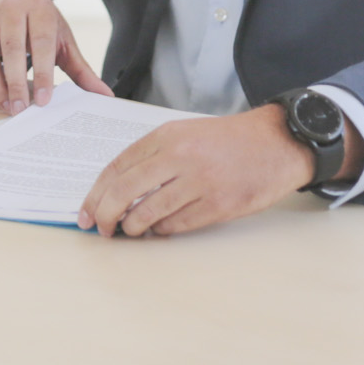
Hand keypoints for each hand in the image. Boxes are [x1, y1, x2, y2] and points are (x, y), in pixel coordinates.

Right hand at [0, 0, 110, 112]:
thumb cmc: (41, 24)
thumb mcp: (63, 40)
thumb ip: (81, 69)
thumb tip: (104, 95)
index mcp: (40, 9)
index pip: (41, 42)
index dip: (43, 72)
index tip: (44, 100)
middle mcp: (12, 10)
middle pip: (12, 48)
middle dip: (16, 82)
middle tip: (22, 109)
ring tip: (10, 108)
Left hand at [78, 105, 363, 237]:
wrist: (276, 143)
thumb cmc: (227, 140)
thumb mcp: (186, 132)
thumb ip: (152, 155)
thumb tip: (115, 190)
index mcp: (168, 135)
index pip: (117, 167)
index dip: (96, 194)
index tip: (87, 211)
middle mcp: (181, 156)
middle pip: (125, 192)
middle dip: (106, 216)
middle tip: (101, 229)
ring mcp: (200, 182)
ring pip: (148, 214)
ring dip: (133, 228)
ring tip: (131, 231)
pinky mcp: (218, 205)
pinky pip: (176, 226)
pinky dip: (161, 232)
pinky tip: (159, 229)